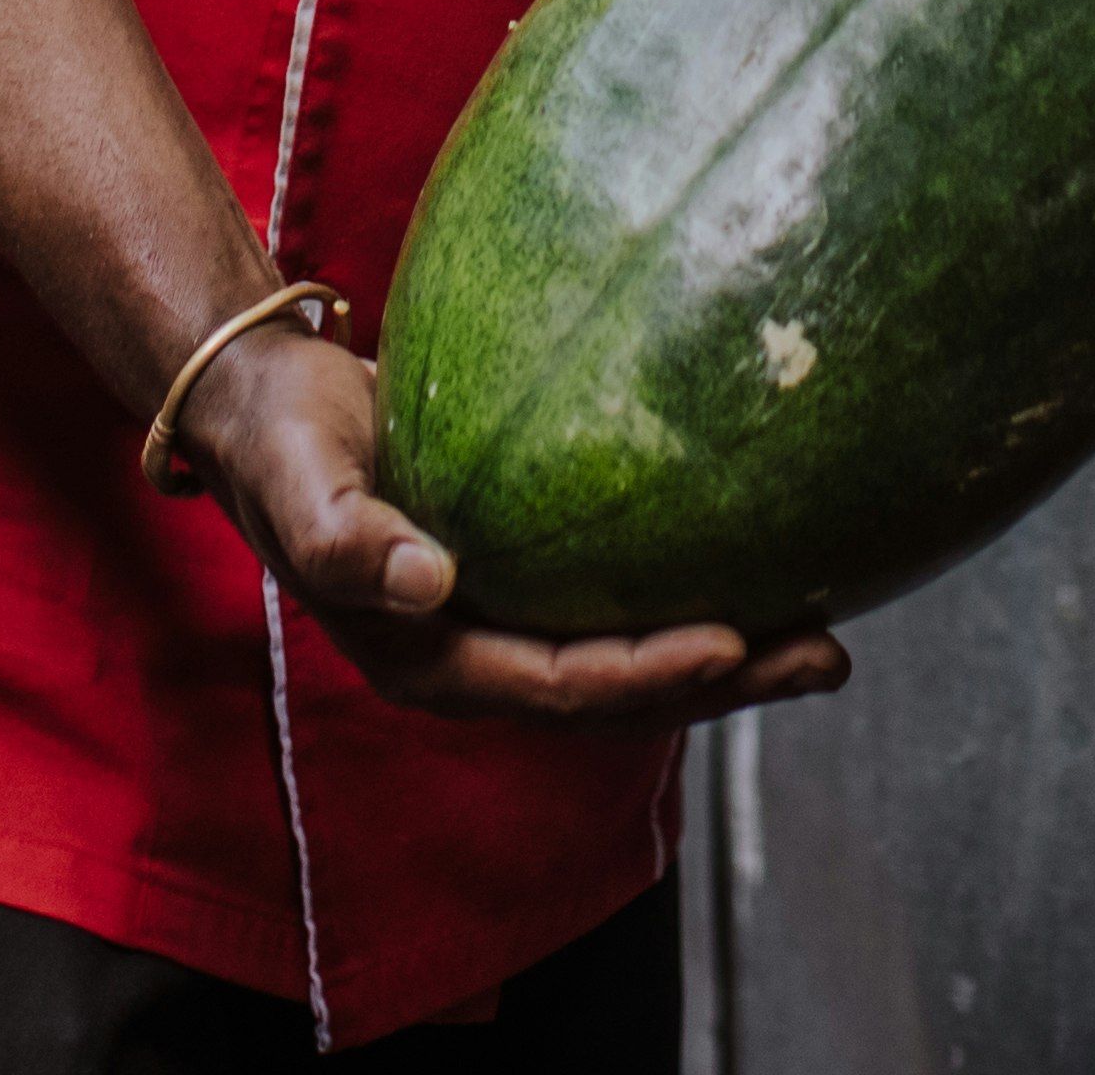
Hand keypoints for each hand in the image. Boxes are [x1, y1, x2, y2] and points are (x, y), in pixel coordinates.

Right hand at [177, 322, 853, 729]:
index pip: (560, 685)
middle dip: (727, 681)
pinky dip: (693, 590)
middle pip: (622, 691)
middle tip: (827, 657)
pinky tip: (764, 560)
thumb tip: (429, 582)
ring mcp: (509, 617)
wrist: (268, 403)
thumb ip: (349, 540)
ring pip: (636, 655)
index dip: (649, 674)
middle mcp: (480, 654)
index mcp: (430, 660)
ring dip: (732, 653)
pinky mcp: (531, 569)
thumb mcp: (302, 487)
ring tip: (827, 633)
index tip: (732, 644)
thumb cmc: (281, 443)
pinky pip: (624, 598)